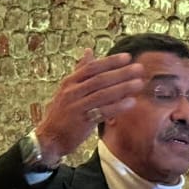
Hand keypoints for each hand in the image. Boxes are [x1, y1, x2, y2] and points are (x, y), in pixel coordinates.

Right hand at [31, 49, 145, 165]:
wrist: (49, 137)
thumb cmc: (62, 113)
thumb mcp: (67, 89)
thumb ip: (80, 71)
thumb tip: (88, 51)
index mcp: (70, 82)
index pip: (92, 67)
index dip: (110, 61)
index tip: (127, 57)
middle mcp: (72, 92)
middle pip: (99, 79)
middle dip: (121, 73)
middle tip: (139, 68)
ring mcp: (76, 106)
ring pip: (102, 94)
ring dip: (122, 88)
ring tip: (139, 83)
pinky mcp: (82, 122)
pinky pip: (102, 112)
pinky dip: (117, 107)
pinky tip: (131, 102)